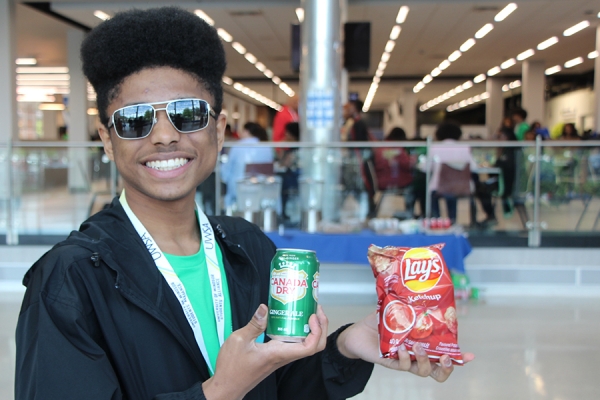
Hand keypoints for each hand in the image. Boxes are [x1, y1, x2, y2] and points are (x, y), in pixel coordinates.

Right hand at [202, 304, 327, 399]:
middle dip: (320, 328)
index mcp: (279, 353)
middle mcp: (284, 357)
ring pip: (305, 346)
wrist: (227, 386)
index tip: (312, 316)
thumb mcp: (239, 340)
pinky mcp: (276, 357)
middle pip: (313, 347)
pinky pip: (294, 345)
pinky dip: (298, 332)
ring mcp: (281, 358)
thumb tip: (264, 308)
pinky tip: (290, 321)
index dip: (317, 331)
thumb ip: (254, 324)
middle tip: (316, 310)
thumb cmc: (232, 367)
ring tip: (307, 311)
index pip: (309, 347)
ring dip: (311, 330)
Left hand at [336, 311, 474, 382]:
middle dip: (446, 367)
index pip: (445, 354)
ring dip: (424, 360)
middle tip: (445, 357)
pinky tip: (401, 348)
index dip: (459, 358)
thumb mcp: (397, 309)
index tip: (470, 356)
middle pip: (438, 371)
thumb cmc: (380, 322)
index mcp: (424, 343)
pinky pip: (402, 366)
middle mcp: (417, 355)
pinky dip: (404, 358)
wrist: (358, 332)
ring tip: (418, 347)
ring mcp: (405, 360)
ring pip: (423, 371)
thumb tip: (421, 289)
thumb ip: (409, 303)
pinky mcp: (392, 363)